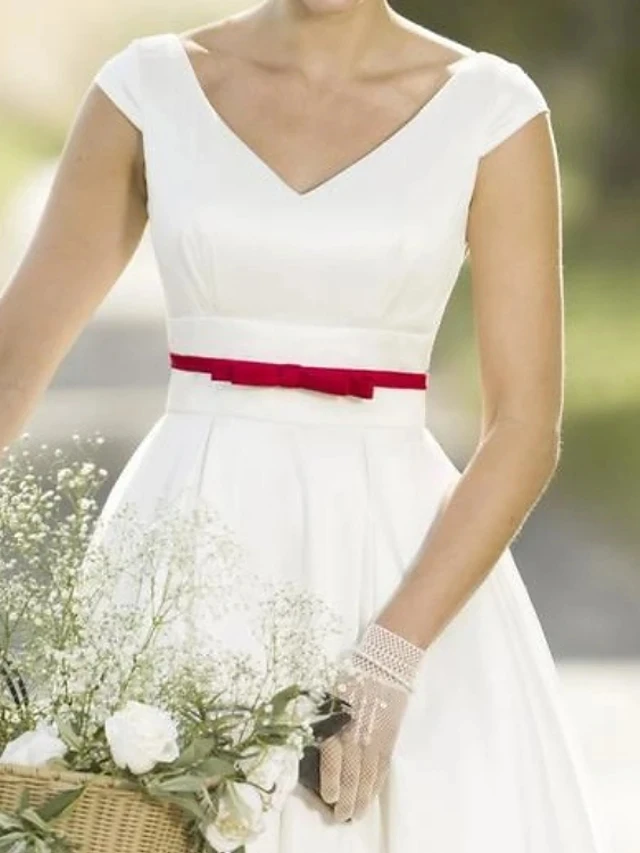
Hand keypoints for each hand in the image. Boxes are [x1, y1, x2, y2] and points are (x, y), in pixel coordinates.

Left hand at [318, 622, 424, 821]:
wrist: (384, 663)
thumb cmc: (351, 674)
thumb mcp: (328, 694)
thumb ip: (322, 720)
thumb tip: (310, 742)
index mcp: (339, 723)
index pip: (333, 760)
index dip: (332, 782)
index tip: (329, 798)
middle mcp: (357, 735)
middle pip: (351, 775)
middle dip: (346, 800)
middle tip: (340, 816)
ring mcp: (375, 739)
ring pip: (368, 777)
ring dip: (361, 799)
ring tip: (355, 814)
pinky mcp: (388, 738)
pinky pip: (381, 768)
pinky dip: (376, 785)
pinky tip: (370, 796)